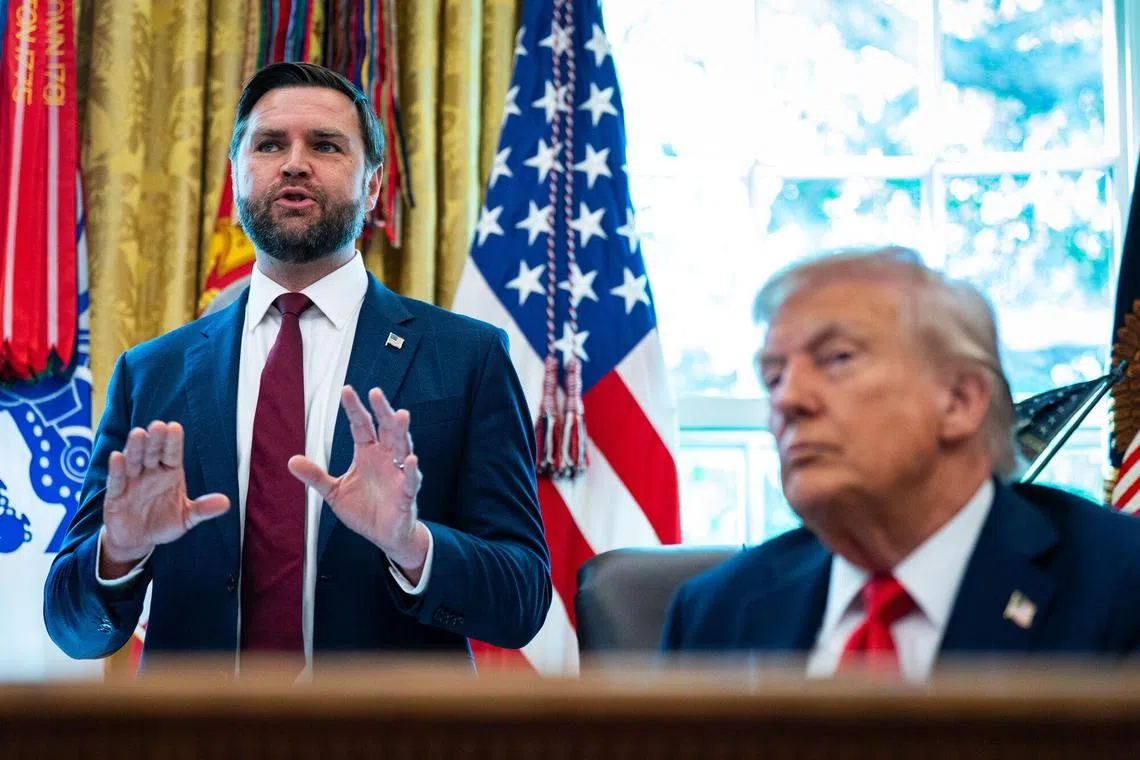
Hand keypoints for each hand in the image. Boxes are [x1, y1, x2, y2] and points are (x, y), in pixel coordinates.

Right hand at [101, 421, 229, 576]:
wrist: (138, 540)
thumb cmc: (163, 523)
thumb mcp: (187, 518)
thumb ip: (203, 509)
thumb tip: (226, 503)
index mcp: (170, 473)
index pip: (172, 454)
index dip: (173, 442)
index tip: (175, 427)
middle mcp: (151, 472)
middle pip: (153, 453)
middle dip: (155, 440)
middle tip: (158, 426)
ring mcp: (132, 481)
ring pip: (134, 461)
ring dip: (135, 448)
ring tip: (138, 434)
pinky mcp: (116, 494)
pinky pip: (116, 480)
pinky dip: (116, 469)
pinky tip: (117, 457)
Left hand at [287, 386, 427, 574]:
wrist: (384, 536)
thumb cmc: (364, 510)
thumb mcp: (333, 492)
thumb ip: (316, 476)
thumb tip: (291, 460)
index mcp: (368, 453)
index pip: (361, 426)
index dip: (354, 409)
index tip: (347, 390)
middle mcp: (386, 458)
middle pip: (386, 429)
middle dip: (382, 410)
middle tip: (375, 392)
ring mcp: (399, 474)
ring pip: (403, 448)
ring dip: (402, 432)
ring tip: (401, 415)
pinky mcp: (407, 494)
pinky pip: (411, 480)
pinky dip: (412, 470)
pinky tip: (411, 460)